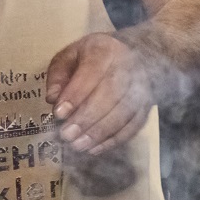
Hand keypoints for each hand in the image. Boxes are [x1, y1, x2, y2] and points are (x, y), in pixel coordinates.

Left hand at [44, 32, 151, 152]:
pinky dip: (114, 140)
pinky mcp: (147, 106)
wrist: (136, 56)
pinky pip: (134, 125)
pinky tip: (95, 149)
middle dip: (87, 118)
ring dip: (100, 132)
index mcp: (105, 50)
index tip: (59, 114)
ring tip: (78, 146)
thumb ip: (58, 75)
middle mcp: (128, 67)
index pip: (92, 72)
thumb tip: (53, 99)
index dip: (76, 94)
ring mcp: (142, 87)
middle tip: (66, 135)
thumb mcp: (70, 56)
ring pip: (124, 112)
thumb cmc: (94, 58)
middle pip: (111, 94)